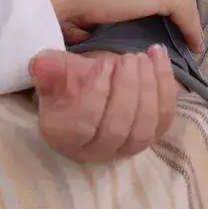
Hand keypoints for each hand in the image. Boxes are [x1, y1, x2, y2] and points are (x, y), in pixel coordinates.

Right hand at [29, 45, 180, 162]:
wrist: (91, 88)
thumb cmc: (69, 82)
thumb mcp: (54, 72)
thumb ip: (49, 69)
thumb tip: (41, 64)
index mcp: (64, 136)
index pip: (83, 123)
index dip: (96, 93)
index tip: (104, 64)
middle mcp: (95, 151)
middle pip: (117, 129)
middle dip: (127, 89)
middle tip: (129, 58)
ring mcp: (125, 148)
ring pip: (144, 128)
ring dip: (148, 89)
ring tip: (144, 57)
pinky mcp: (151, 137)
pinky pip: (164, 119)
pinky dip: (166, 87)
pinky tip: (159, 57)